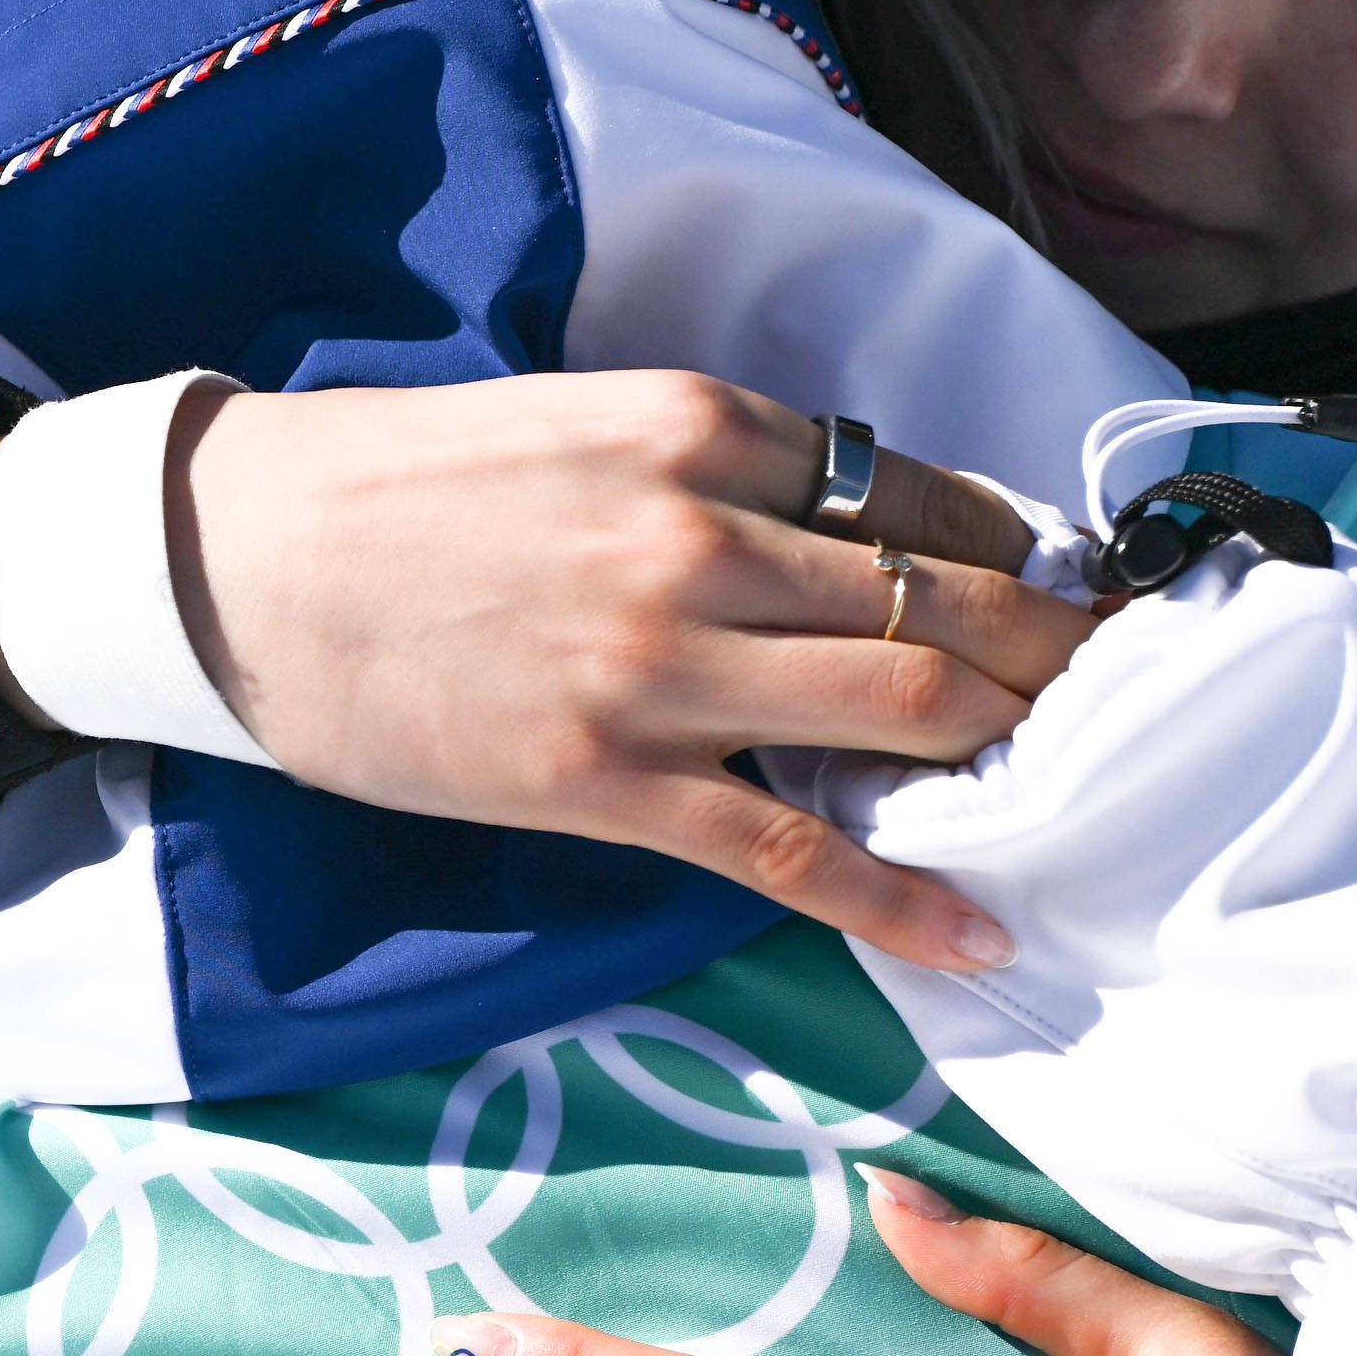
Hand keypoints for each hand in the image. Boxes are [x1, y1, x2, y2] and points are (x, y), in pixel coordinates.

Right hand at [0, 370, 1094, 975]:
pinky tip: (978, 933)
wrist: (231, 561)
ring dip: (1008, 753)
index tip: (1063, 604)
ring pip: (900, 715)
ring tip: (1075, 789)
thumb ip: (732, 469)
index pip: (926, 496)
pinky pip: (790, 852)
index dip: (1016, 560)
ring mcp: (657, 667)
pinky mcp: (604, 782)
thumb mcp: (586, 422)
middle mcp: (701, 534)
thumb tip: (876, 531)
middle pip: (945, 606)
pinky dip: (902, 899)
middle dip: (1057, 660)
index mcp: (702, 425)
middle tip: (1125, 701)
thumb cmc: (405, 486)